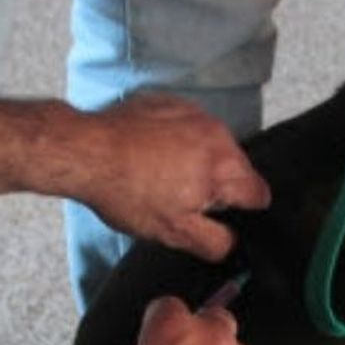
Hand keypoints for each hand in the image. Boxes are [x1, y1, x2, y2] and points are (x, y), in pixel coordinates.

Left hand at [78, 95, 270, 260]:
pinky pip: (188, 126)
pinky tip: (151, 155)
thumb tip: (232, 242)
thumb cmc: (127, 191)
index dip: (245, 210)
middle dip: (218, 185)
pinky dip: (178, 140)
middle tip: (182, 198)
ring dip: (198, 160)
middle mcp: (217, 135)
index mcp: (225, 168)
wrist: (86, 151)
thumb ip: (214, 241)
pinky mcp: (171, 103)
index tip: (223, 214)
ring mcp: (194, 113)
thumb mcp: (173, 232)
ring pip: (213, 145)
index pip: (258, 193)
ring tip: (162, 175)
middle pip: (236, 168)